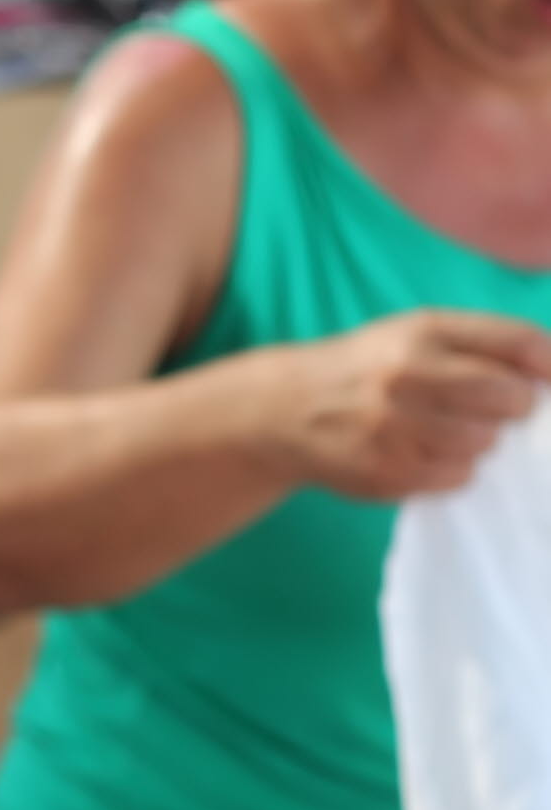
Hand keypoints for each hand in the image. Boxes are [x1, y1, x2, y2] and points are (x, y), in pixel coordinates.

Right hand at [271, 310, 550, 500]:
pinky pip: (457, 476)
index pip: (518, 345)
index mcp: (422, 334)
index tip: (547, 380)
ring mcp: (393, 429)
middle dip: (512, 406)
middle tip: (493, 408)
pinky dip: (454, 468)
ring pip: (484, 442)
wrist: (284, 411)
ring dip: (480, 439)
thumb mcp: (418, 333)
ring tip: (449, 430)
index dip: (547, 366)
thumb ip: (487, 343)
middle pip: (508, 399)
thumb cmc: (369, 368)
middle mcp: (405, 377)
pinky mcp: (385, 473)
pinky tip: (426, 453)